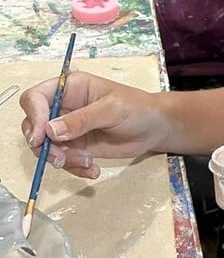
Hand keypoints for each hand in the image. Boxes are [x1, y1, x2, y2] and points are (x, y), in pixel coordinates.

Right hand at [19, 72, 169, 178]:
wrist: (155, 129)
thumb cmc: (138, 108)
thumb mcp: (112, 109)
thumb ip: (82, 119)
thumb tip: (50, 130)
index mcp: (71, 88)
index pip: (36, 98)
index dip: (34, 116)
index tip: (41, 136)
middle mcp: (64, 108)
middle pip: (34, 126)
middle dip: (44, 145)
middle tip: (62, 158)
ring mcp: (68, 129)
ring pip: (46, 147)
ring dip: (62, 159)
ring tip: (87, 162)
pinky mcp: (76, 146)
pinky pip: (63, 160)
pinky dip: (74, 168)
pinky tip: (93, 169)